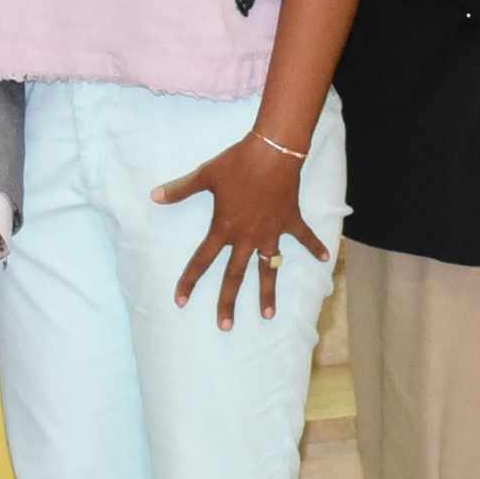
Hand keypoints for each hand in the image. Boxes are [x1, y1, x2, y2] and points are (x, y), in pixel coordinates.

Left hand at [156, 131, 329, 328]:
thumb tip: (154, 196)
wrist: (272, 152)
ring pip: (268, 269)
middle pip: (234, 276)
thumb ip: (180, 189)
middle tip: (224, 326)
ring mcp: (270, 232)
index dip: (189, 281)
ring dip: (267, 292)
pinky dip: (315, 246)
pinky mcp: (289, 220)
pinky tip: (325, 258)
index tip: (180, 301)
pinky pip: (304, 237)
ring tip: (267, 315)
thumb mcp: (205, 175)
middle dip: (227, 302)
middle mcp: (247, 237)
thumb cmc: (237, 162)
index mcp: (224, 228)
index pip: (202, 260)